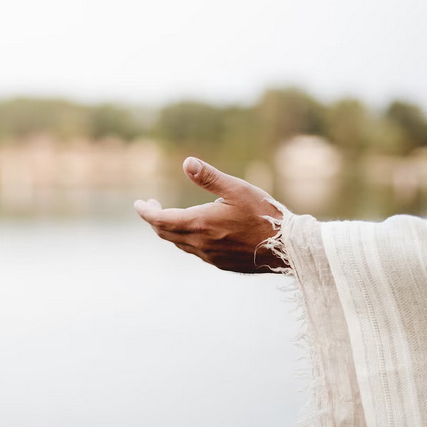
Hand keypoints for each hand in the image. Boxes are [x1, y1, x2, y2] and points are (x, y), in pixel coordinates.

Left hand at [135, 157, 286, 272]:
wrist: (287, 248)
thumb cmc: (264, 215)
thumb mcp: (237, 189)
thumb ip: (209, 177)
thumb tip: (186, 162)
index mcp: (200, 223)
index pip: (159, 220)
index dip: (145, 212)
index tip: (138, 204)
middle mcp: (200, 243)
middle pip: (165, 233)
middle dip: (154, 219)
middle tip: (152, 205)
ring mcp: (209, 256)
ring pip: (179, 243)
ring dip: (169, 229)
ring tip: (170, 215)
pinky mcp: (219, 263)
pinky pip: (193, 251)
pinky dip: (185, 239)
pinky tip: (194, 231)